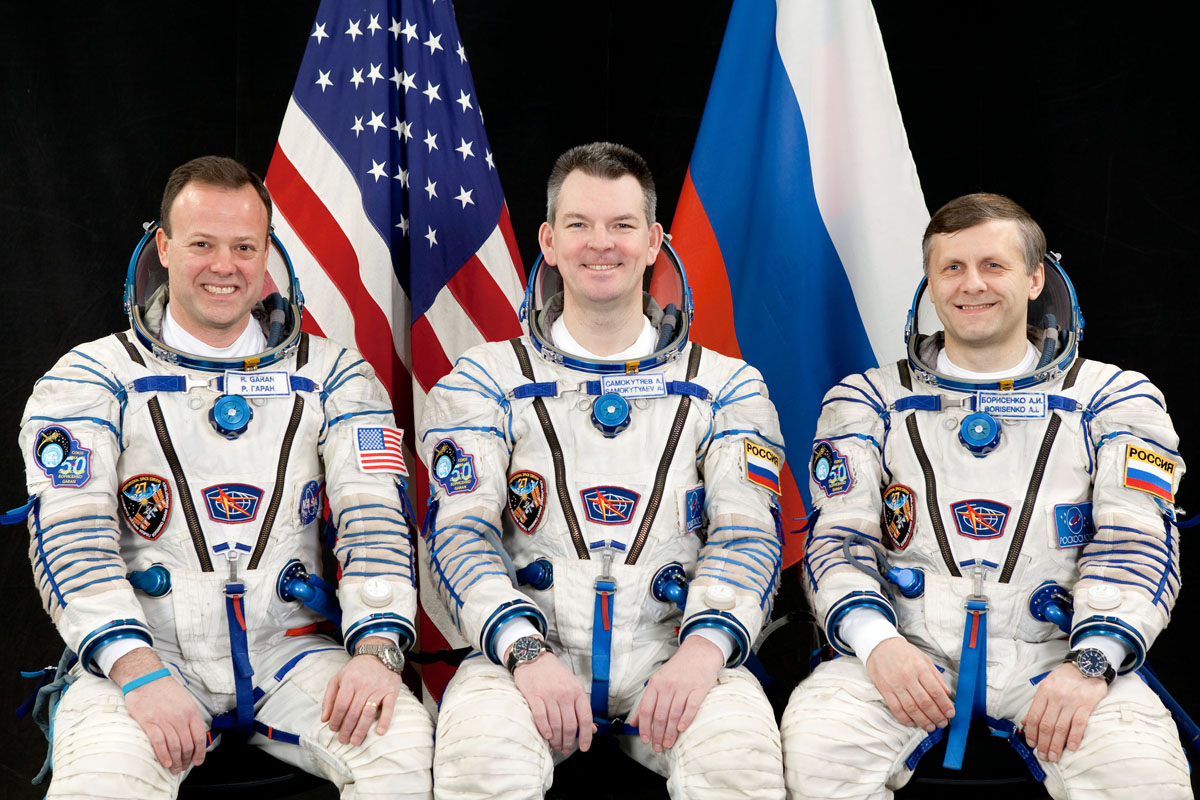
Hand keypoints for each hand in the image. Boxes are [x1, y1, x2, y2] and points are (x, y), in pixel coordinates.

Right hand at [111, 647, 206, 773]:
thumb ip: (190, 717)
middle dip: (186, 760)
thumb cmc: (165, 689)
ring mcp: (165, 720)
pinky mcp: (149, 723)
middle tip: (183, 767)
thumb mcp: (185, 700)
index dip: (200, 753)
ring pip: (175, 747)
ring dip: (176, 761)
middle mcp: (180, 717)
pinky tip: (165, 763)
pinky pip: (159, 743)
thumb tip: (194, 735)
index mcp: (191, 711)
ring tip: (174, 768)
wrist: (146, 678)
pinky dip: (164, 756)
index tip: (197, 761)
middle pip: (187, 745)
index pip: (200, 737)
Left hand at [321, 636, 404, 744]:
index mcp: (350, 681)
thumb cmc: (357, 669)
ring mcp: (379, 688)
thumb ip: (329, 698)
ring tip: (355, 741)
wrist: (379, 655)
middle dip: (347, 729)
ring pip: (368, 712)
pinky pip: (389, 708)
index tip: (333, 730)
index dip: (336, 720)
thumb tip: (324, 719)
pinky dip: (385, 720)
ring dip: (361, 729)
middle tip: (343, 741)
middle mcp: (364, 685)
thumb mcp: (338, 678)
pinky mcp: (391, 691)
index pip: (341, 705)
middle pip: (354, 711)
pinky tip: (379, 732)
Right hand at [510, 645, 592, 754]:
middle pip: (569, 725)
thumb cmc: (554, 674)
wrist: (533, 657)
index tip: (584, 748)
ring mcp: (549, 695)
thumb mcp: (572, 686)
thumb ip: (581, 707)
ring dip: (556, 739)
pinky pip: (541, 717)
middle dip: (568, 741)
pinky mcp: (534, 696)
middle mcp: (565, 694)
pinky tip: (547, 736)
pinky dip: (545, 729)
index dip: (586, 736)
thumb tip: (592, 729)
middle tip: (565, 749)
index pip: (585, 718)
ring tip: (555, 745)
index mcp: (577, 691)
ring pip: (556, 724)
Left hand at [629, 635, 723, 751]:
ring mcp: (684, 687)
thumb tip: (633, 723)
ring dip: (671, 732)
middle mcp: (668, 686)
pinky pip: (691, 707)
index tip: (646, 740)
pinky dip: (686, 719)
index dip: (644, 727)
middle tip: (658, 747)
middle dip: (658, 735)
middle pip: (660, 715)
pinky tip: (682, 729)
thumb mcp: (658, 681)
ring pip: (674, 714)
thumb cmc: (677, 670)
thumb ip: (646, 702)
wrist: (699, 652)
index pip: (646, 709)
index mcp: (655, 684)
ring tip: (669, 744)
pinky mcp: (699, 688)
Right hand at [864, 637, 954, 731]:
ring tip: (931, 727)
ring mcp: (895, 685)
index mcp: (920, 668)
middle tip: (942, 723)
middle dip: (936, 716)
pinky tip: (913, 723)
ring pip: (911, 708)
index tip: (950, 714)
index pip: (936, 691)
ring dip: (923, 721)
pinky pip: (896, 708)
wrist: (880, 646)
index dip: (945, 705)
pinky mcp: (884, 690)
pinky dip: (905, 719)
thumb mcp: (924, 659)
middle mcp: (908, 677)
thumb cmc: (904, 653)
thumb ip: (936, 676)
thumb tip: (946, 693)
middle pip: (925, 702)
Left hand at [1022, 662, 1107, 761]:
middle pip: (1046, 725)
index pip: (1034, 717)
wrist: (1087, 664)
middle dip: (1043, 744)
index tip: (1031, 744)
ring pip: (1060, 727)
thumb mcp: (1046, 686)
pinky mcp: (1086, 704)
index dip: (1031, 733)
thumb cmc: (1065, 677)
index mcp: (1044, 692)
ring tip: (1054, 756)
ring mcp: (1071, 702)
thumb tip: (1025, 722)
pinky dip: (1074, 737)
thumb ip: (1037, 704)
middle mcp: (1056, 698)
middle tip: (1043, 756)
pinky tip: (1070, 747)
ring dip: (1056, 745)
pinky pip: (1078, 724)